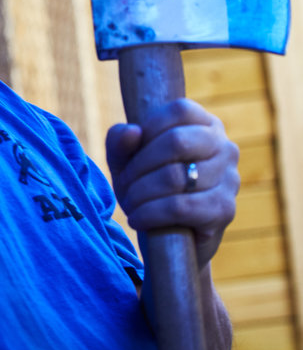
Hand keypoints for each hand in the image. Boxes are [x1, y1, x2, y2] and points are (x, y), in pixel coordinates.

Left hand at [106, 98, 239, 268]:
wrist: (169, 239)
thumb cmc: (147, 186)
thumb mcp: (126, 160)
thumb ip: (120, 141)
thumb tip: (132, 132)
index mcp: (205, 124)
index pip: (179, 110)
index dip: (147, 129)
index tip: (131, 154)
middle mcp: (224, 147)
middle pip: (176, 141)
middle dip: (139, 165)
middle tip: (124, 184)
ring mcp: (229, 178)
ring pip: (175, 176)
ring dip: (140, 193)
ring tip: (130, 204)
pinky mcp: (224, 210)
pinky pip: (180, 207)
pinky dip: (150, 213)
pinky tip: (138, 219)